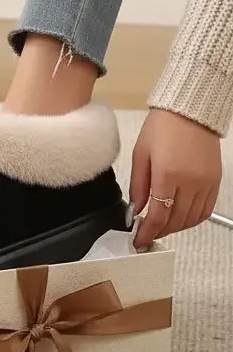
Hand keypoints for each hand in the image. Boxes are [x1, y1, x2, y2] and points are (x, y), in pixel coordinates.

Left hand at [130, 109, 221, 247]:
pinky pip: (205, 210)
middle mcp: (191, 182)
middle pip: (176, 220)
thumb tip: (136, 210)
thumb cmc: (161, 129)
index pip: (158, 215)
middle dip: (159, 231)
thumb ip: (138, 186)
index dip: (147, 232)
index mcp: (168, 175)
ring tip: (160, 226)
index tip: (138, 240)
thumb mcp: (140, 155)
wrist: (189, 111)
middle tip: (146, 233)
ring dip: (175, 227)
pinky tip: (179, 217)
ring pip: (192, 219)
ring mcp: (206, 183)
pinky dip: (192, 219)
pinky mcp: (215, 181)